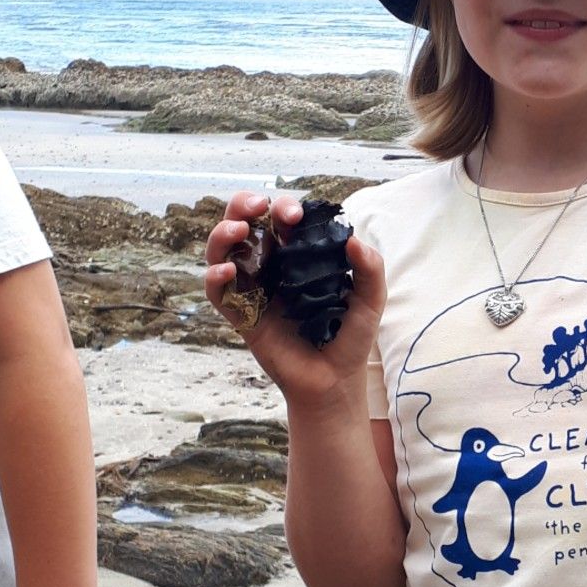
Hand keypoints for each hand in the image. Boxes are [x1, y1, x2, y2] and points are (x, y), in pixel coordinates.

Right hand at [204, 192, 386, 409]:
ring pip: (222, 251)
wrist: (335, 381)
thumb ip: (371, 268)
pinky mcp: (242, 316)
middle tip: (258, 207)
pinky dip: (215, 277)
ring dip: (222, 234)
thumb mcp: (371, 299)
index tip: (296, 216)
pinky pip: (218, 293)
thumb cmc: (350, 338)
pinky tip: (227, 270)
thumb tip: (352, 240)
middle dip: (243, 206)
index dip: (282, 207)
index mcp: (297, 256)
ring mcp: (253, 290)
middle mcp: (270, 267)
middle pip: (244, 224)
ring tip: (238, 230)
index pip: (280, 219)